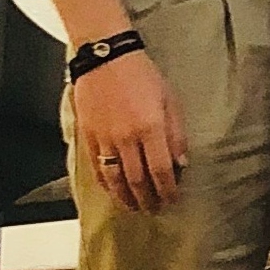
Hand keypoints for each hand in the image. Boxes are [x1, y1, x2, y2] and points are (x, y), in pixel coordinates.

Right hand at [71, 49, 187, 212]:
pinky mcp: (88, 137)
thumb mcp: (170, 100)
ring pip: (114, 178)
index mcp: (150, 128)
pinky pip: (96, 167)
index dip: (167, 189)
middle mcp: (126, 138)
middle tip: (154, 209)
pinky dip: (105, 183)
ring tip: (134, 207)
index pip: (161, 170)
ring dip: (125, 197)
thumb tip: (182, 163)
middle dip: (147, 198)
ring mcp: (104, 139)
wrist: (105, 59)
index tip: (172, 199)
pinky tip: (113, 190)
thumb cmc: (142, 76)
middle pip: (137, 179)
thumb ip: (176, 134)